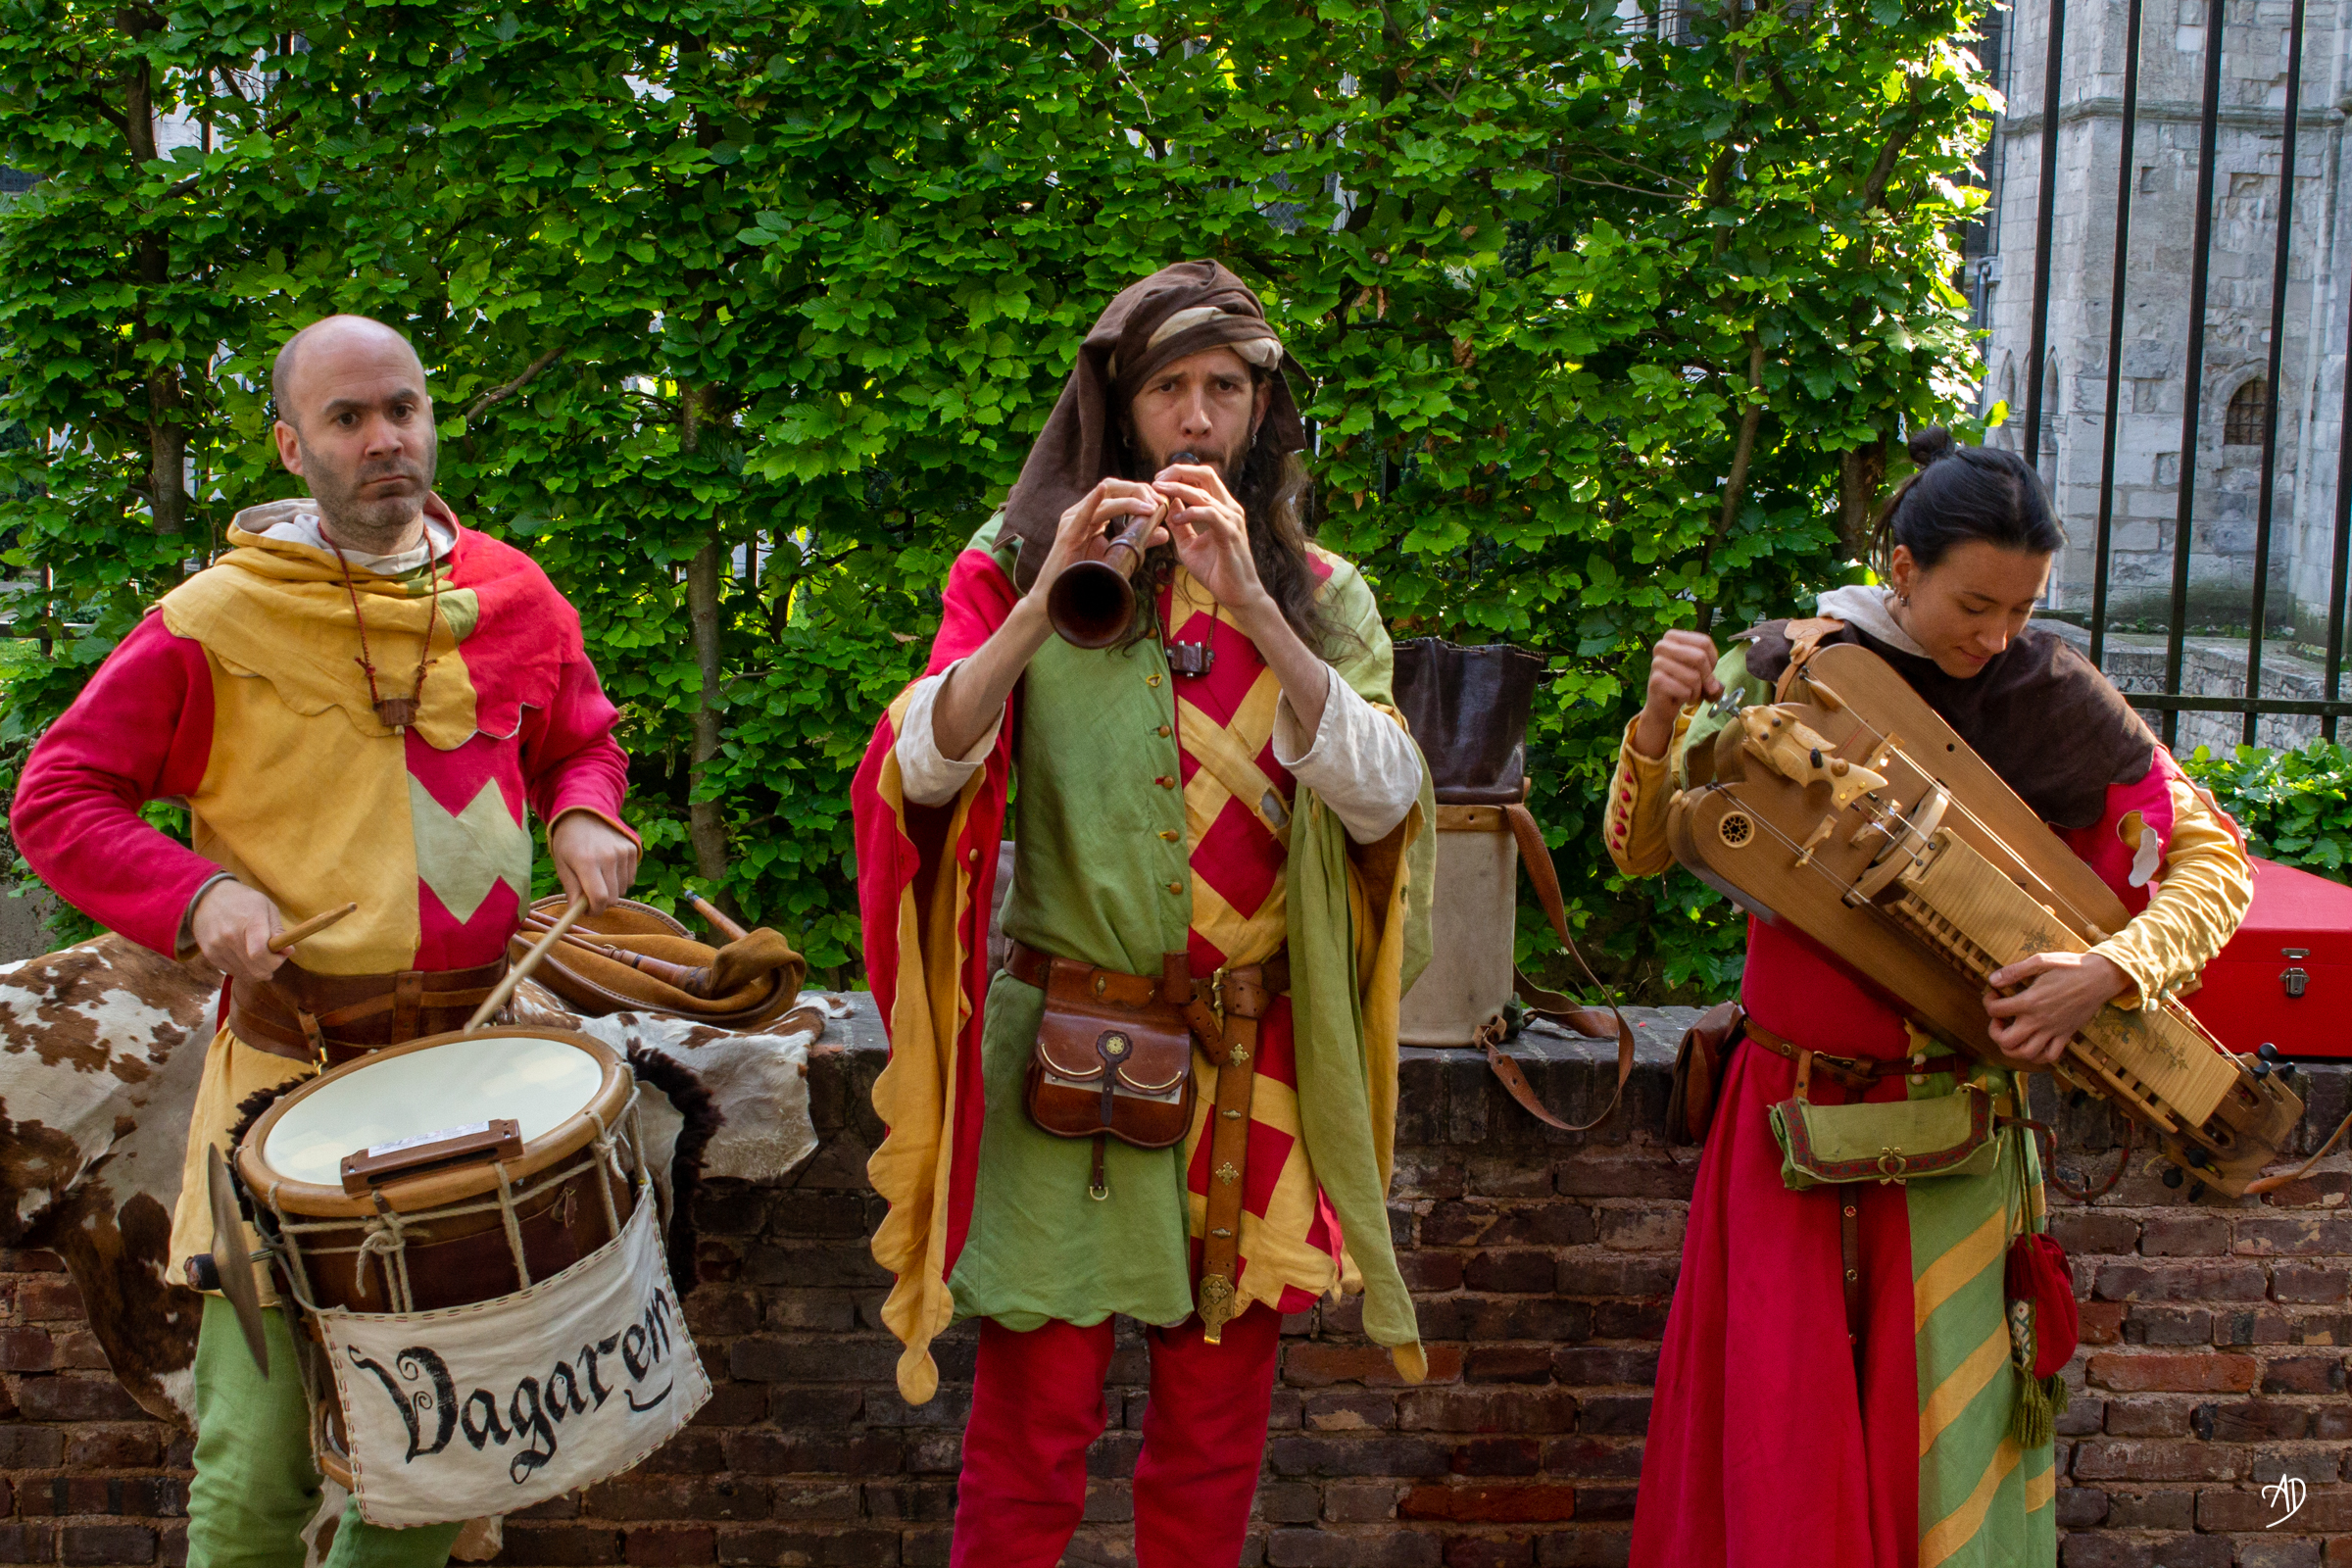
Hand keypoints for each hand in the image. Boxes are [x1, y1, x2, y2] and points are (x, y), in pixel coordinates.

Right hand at [191, 880, 285, 985]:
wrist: (208, 898)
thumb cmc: (243, 902)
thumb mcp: (266, 907)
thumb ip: (278, 930)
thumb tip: (289, 951)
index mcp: (249, 921)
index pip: (260, 952)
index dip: (275, 961)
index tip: (281, 955)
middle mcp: (230, 935)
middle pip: (254, 968)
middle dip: (270, 967)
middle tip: (274, 958)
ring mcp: (217, 946)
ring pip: (245, 974)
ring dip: (257, 970)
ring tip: (260, 955)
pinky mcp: (209, 954)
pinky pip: (232, 972)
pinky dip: (244, 970)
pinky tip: (247, 957)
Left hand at [550, 812, 639, 913]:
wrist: (584, 814)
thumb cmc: (568, 842)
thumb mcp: (562, 865)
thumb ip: (571, 890)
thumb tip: (576, 912)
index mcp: (586, 861)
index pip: (599, 898)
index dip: (595, 910)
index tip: (588, 911)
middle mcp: (608, 857)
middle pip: (613, 898)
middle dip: (602, 903)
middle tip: (590, 896)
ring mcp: (623, 852)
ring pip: (623, 890)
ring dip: (611, 891)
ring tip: (598, 878)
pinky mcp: (632, 849)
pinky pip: (630, 879)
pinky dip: (620, 881)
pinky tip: (609, 869)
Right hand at [1025, 478, 1167, 607]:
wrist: (1059, 597)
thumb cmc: (1085, 576)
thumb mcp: (1117, 554)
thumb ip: (1138, 542)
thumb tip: (1163, 532)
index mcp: (1092, 515)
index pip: (1118, 492)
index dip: (1140, 491)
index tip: (1161, 500)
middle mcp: (1081, 513)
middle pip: (1113, 489)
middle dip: (1138, 491)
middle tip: (1159, 501)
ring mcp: (1073, 521)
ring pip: (1104, 500)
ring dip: (1129, 500)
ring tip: (1150, 507)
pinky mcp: (1068, 535)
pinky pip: (1082, 515)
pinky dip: (1093, 501)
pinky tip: (1102, 490)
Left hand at [1154, 461, 1266, 620]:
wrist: (1237, 594)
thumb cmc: (1216, 571)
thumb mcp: (1189, 544)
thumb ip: (1179, 525)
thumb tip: (1166, 506)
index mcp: (1221, 508)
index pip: (1202, 477)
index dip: (1180, 473)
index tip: (1158, 481)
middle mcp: (1229, 508)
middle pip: (1206, 474)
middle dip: (1178, 472)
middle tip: (1157, 480)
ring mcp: (1232, 519)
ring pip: (1203, 493)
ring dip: (1178, 490)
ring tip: (1159, 492)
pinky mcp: (1230, 533)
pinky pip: (1209, 514)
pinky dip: (1190, 512)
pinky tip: (1175, 518)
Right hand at [1631, 630, 1722, 758]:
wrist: (1662, 710)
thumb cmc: (1682, 689)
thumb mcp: (1702, 678)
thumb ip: (1712, 676)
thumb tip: (1714, 687)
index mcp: (1673, 637)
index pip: (1705, 643)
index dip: (1713, 662)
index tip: (1707, 674)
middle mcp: (1662, 646)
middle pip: (1701, 657)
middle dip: (1706, 678)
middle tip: (1700, 689)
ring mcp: (1656, 663)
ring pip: (1695, 675)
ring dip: (1697, 691)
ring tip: (1687, 694)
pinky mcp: (1655, 681)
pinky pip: (1685, 688)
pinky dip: (1688, 698)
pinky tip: (1680, 700)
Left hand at [1982, 951, 2129, 1066]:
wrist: (2100, 977)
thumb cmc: (2070, 966)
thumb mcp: (2040, 961)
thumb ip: (2014, 971)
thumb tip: (1992, 979)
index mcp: (2030, 1001)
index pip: (1995, 1011)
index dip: (1988, 1002)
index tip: (1994, 994)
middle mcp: (2040, 1020)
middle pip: (2006, 1041)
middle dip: (1994, 1032)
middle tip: (1998, 1020)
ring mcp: (2054, 1031)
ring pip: (2027, 1054)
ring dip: (2013, 1048)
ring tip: (2012, 1033)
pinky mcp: (2066, 1035)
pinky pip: (2050, 1056)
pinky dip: (2038, 1055)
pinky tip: (2033, 1042)